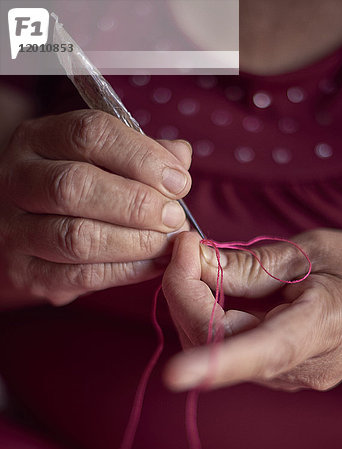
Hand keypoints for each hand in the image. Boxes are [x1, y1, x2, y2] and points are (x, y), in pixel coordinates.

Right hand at [0, 110, 191, 307]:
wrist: (30, 232)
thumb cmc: (76, 189)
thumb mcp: (101, 159)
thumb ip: (140, 153)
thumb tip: (180, 157)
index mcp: (37, 139)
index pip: (89, 134)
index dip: (142, 157)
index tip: (178, 180)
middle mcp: (17, 179)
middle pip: (76, 185)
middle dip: (138, 204)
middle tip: (174, 217)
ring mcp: (15, 229)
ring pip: (78, 237)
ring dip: (135, 242)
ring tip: (167, 242)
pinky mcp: (27, 272)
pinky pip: (82, 275)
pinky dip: (127, 271)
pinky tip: (154, 264)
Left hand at [162, 230, 341, 391]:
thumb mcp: (313, 252)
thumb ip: (252, 265)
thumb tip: (195, 262)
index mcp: (320, 329)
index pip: (263, 354)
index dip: (216, 365)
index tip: (174, 375)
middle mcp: (299, 366)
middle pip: (219, 344)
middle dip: (185, 294)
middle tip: (186, 247)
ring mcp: (286, 376)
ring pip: (214, 347)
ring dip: (192, 302)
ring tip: (198, 259)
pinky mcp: (275, 372)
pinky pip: (226, 346)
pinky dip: (207, 312)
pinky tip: (213, 284)